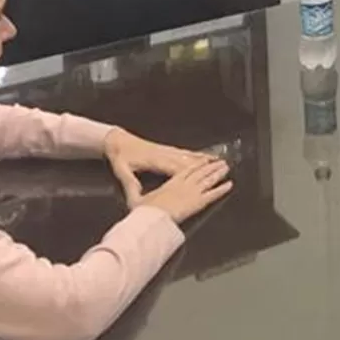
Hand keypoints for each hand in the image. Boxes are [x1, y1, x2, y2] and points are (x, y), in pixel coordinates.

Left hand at [104, 130, 219, 206]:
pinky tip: (205, 155)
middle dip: (206, 165)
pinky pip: (186, 152)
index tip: (206, 177)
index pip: (177, 169)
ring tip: (219, 161)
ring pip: (190, 156)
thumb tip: (136, 198)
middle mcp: (165, 155)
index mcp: (156, 161)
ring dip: (205, 159)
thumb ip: (130, 184)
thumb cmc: (120, 157)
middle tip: (222, 167)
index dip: (192, 173)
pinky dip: (198, 154)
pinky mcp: (167, 149)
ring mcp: (167, 151)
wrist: (118, 141)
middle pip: (189, 161)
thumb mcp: (121, 171)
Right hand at [136, 159, 233, 223]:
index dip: (195, 165)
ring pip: (208, 179)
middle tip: (221, 162)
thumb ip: (136, 194)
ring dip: (218, 173)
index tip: (203, 161)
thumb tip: (132, 195)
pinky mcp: (198, 201)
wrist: (151, 215)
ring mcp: (192, 191)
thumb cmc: (144, 210)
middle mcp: (183, 184)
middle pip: (200, 172)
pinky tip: (229, 185)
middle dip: (210, 167)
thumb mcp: (136, 200)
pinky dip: (221, 189)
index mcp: (170, 183)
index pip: (185, 170)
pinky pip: (213, 193)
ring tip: (226, 168)